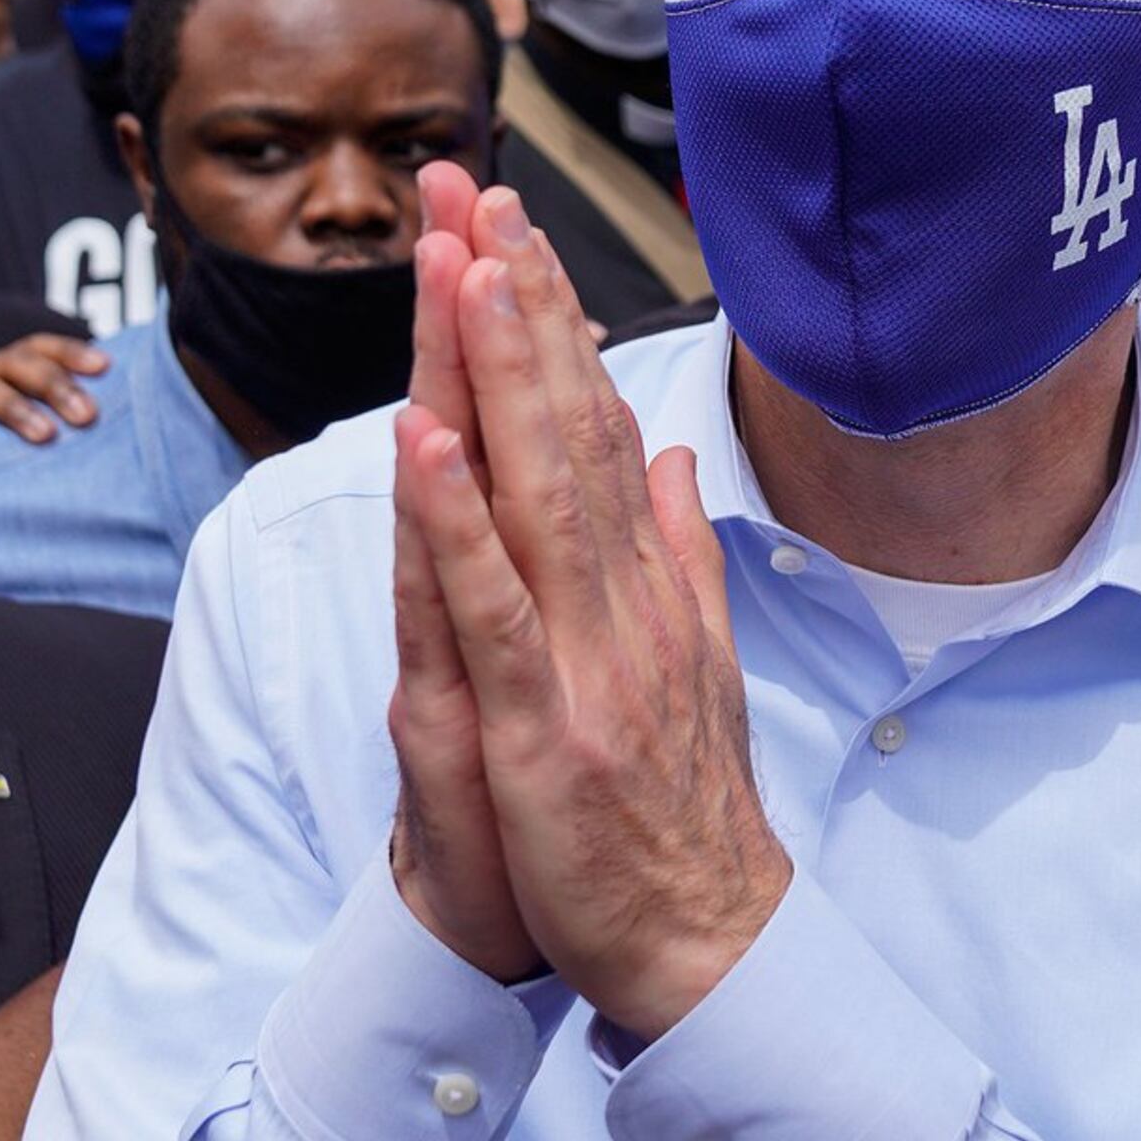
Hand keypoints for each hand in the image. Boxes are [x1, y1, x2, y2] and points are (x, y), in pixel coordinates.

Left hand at [397, 183, 788, 1041]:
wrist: (708, 947)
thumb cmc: (686, 814)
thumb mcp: (694, 663)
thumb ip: (682, 553)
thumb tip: (669, 452)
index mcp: (646, 584)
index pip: (595, 424)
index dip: (553, 323)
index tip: (514, 228)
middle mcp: (625, 599)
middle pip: (565, 428)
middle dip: (518, 305)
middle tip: (478, 193)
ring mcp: (589, 657)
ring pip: (535, 491)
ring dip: (498, 376)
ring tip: (463, 269)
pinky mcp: (548, 725)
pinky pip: (494, 609)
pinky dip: (459, 523)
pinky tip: (431, 441)